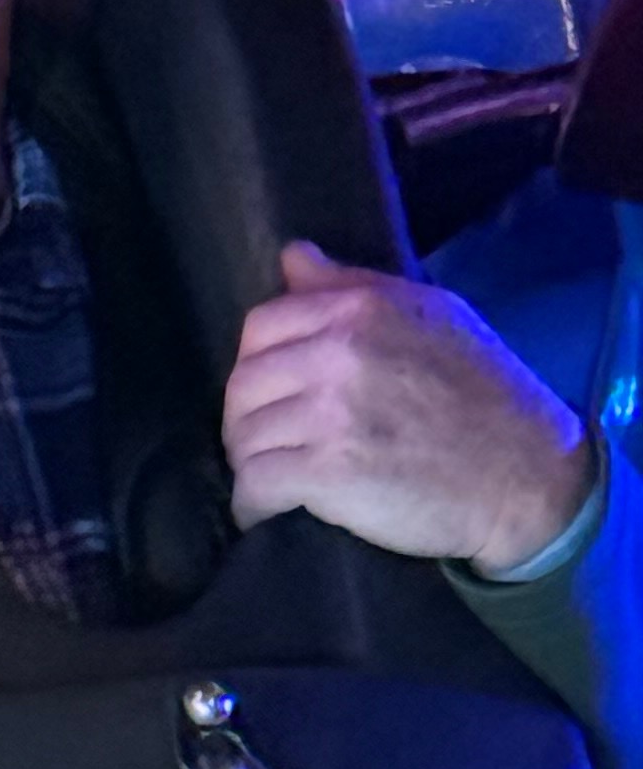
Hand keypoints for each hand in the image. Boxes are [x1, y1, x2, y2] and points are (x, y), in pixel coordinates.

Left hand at [223, 242, 594, 575]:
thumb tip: (291, 257)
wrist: (526, 472)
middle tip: (269, 444)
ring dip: (250, 463)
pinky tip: (267, 510)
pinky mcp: (328, 473)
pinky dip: (253, 504)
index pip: (261, 326)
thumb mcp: (431, 314)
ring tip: (273, 478)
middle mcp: (339, 354)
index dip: (256, 364)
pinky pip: (255, 485)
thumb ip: (351, 287)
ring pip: (243, 437)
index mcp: (359, 310)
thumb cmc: (484, 393)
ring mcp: (331, 415)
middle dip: (246, 419)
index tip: (273, 393)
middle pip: (243, 385)